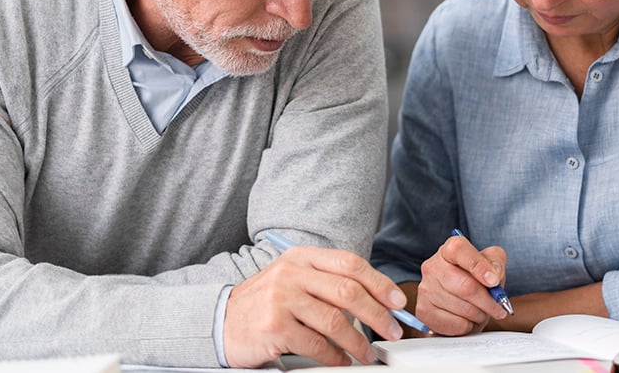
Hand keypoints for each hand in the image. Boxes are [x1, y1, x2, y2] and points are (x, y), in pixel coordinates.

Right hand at [223, 245, 405, 367]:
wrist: (221, 321)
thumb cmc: (265, 303)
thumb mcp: (293, 280)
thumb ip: (328, 284)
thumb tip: (375, 301)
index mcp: (302, 257)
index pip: (350, 264)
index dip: (379, 283)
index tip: (397, 302)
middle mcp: (292, 273)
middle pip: (348, 291)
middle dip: (377, 314)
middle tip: (391, 331)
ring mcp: (281, 298)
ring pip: (335, 321)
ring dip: (358, 341)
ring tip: (367, 354)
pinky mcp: (274, 326)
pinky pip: (316, 344)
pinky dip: (335, 356)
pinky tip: (341, 361)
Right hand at [415, 234, 508, 335]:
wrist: (457, 303)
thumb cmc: (475, 280)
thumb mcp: (490, 264)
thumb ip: (496, 262)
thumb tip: (494, 275)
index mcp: (448, 250)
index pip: (459, 250)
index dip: (479, 266)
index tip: (494, 282)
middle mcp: (433, 267)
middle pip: (465, 286)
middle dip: (488, 301)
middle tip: (499, 308)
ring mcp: (426, 289)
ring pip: (463, 308)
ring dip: (480, 315)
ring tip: (481, 312)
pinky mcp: (424, 311)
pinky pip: (456, 324)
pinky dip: (469, 326)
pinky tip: (467, 319)